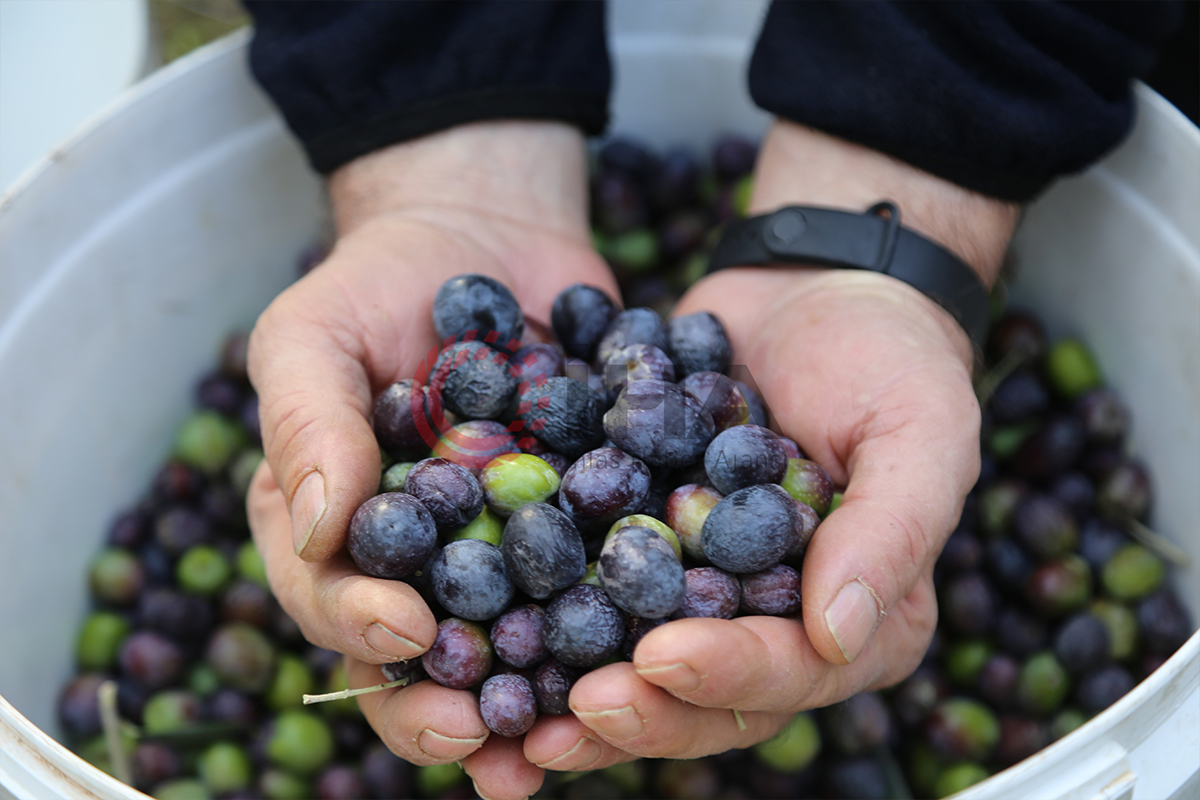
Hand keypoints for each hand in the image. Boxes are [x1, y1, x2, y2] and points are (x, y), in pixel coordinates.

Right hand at [246, 121, 618, 798]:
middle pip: (419, 661)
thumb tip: (316, 528)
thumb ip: (306, 423)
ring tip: (568, 741)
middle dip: (443, 709)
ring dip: (535, 703)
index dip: (360, 629)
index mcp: (332, 534)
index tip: (405, 634)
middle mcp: (415, 562)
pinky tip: (653, 650)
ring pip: (510, 647)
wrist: (484, 233)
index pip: (331, 601)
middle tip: (481, 741)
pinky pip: (594, 584)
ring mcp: (500, 551)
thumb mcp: (312, 334)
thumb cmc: (376, 282)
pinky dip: (620, 624)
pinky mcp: (576, 525)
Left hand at [558, 121, 1019, 764]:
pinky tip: (485, 625)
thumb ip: (890, 533)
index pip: (793, 672)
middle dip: (640, 710)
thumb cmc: (887, 356)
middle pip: (706, 698)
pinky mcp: (639, 546)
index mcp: (857, 621)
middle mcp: (773, 623)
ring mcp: (701, 590)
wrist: (807, 287)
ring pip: (638, 667)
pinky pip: (590, 592)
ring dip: (575, 694)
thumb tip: (838, 636)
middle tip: (570, 712)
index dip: (728, 676)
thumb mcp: (920, 432)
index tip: (660, 656)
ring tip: (514, 713)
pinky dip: (540, 614)